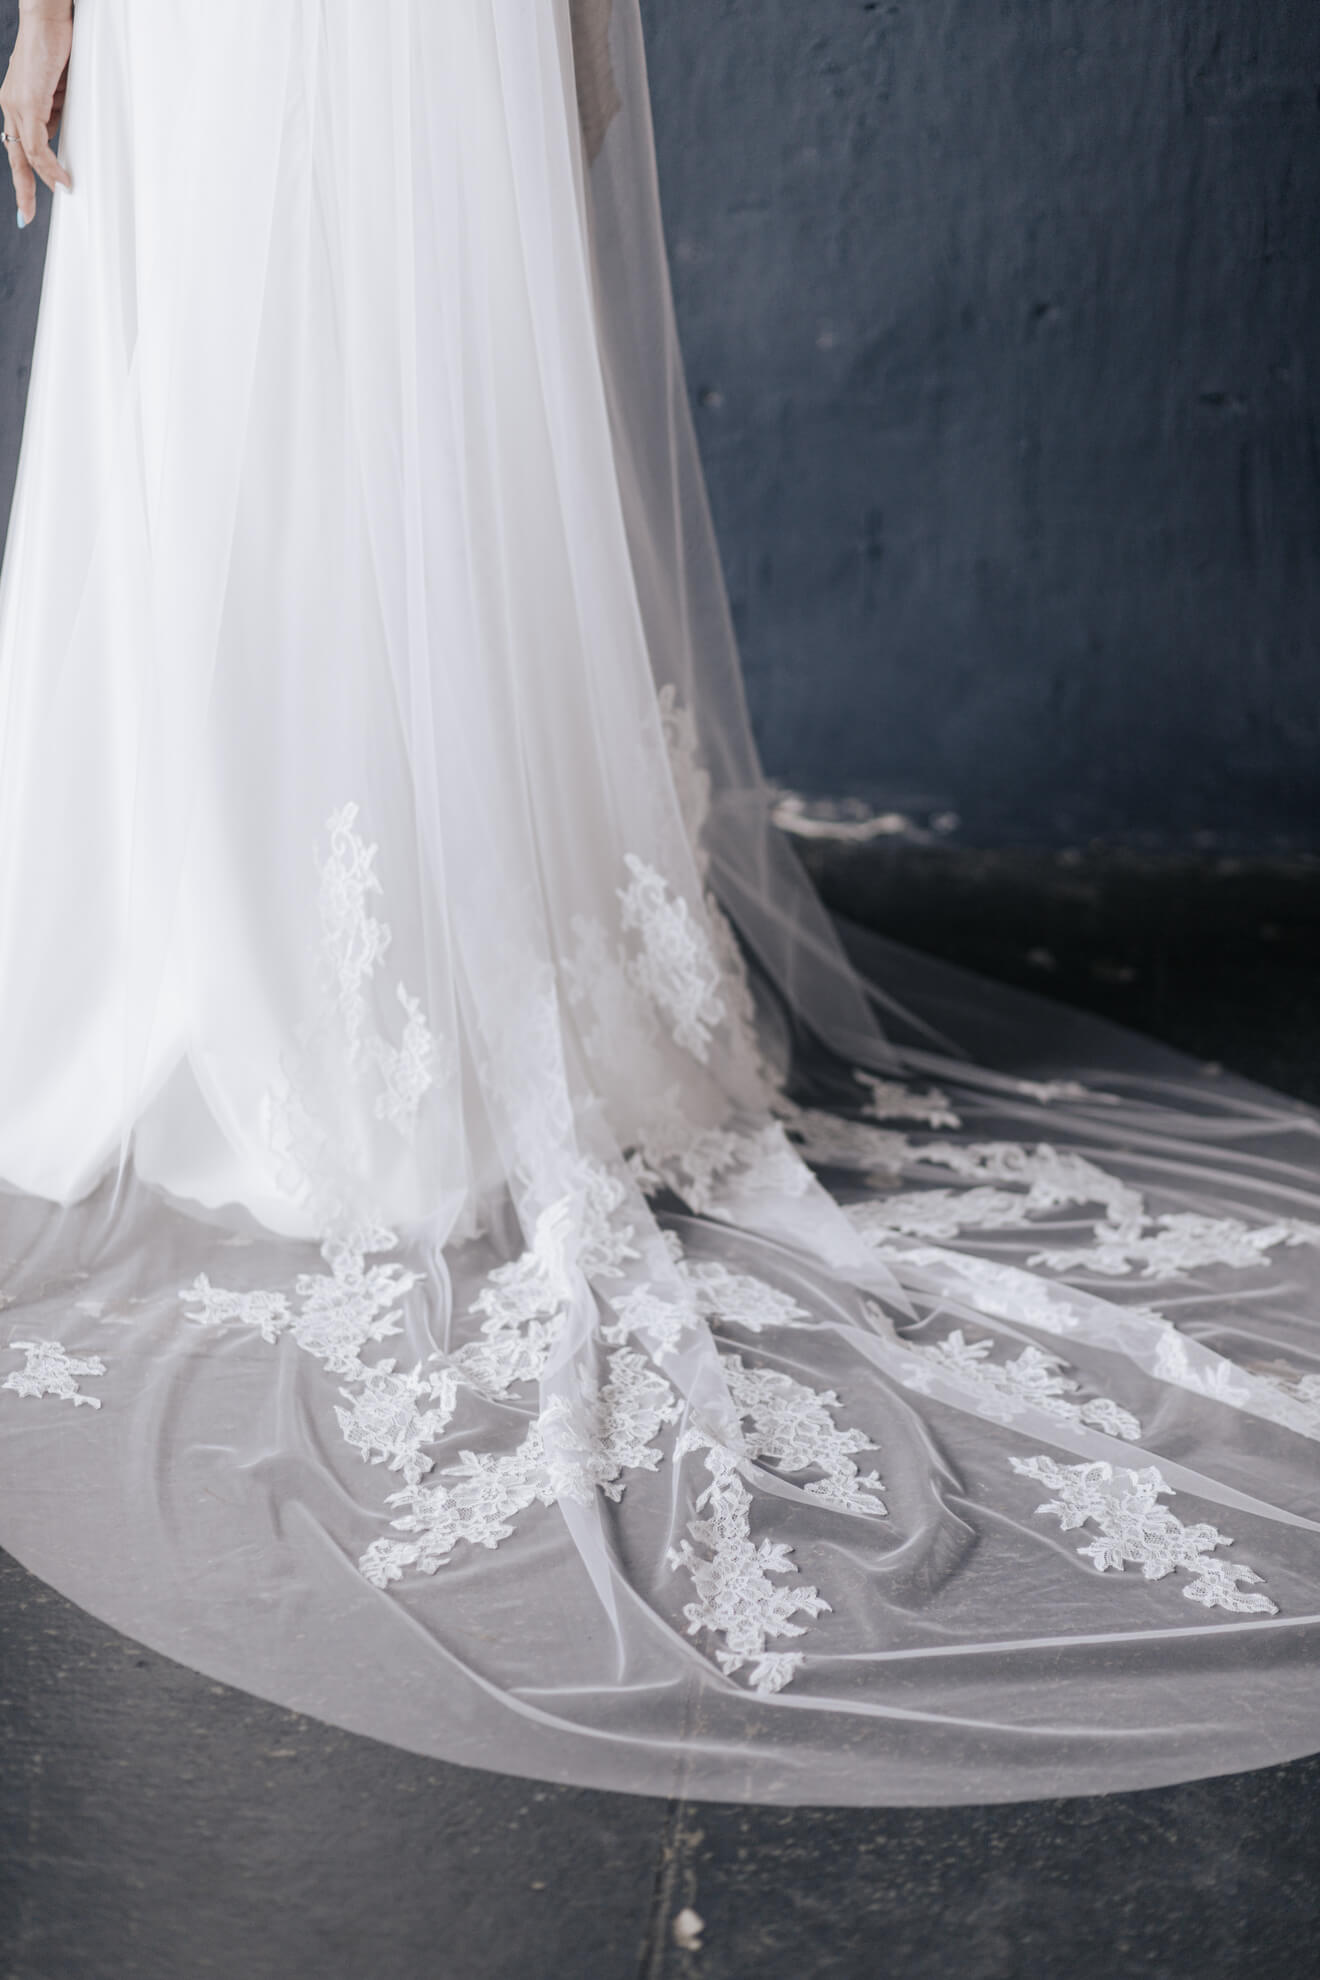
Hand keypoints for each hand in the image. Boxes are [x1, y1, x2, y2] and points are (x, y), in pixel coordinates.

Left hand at [1, 1, 74, 228]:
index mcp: (17, 103)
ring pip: (26, 154)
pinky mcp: (27, 102)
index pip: (19, 147)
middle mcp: (10, 105)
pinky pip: (37, 146)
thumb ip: (58, 113)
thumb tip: (63, 135)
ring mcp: (16, 104)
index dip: (27, 175)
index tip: (32, 199)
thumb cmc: (57, 45)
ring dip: (44, 180)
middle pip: (15, 157)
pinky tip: (63, 180)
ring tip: (63, 195)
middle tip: (26, 218)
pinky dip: (50, 166)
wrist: (48, 16)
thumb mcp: (60, 88)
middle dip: (23, 191)